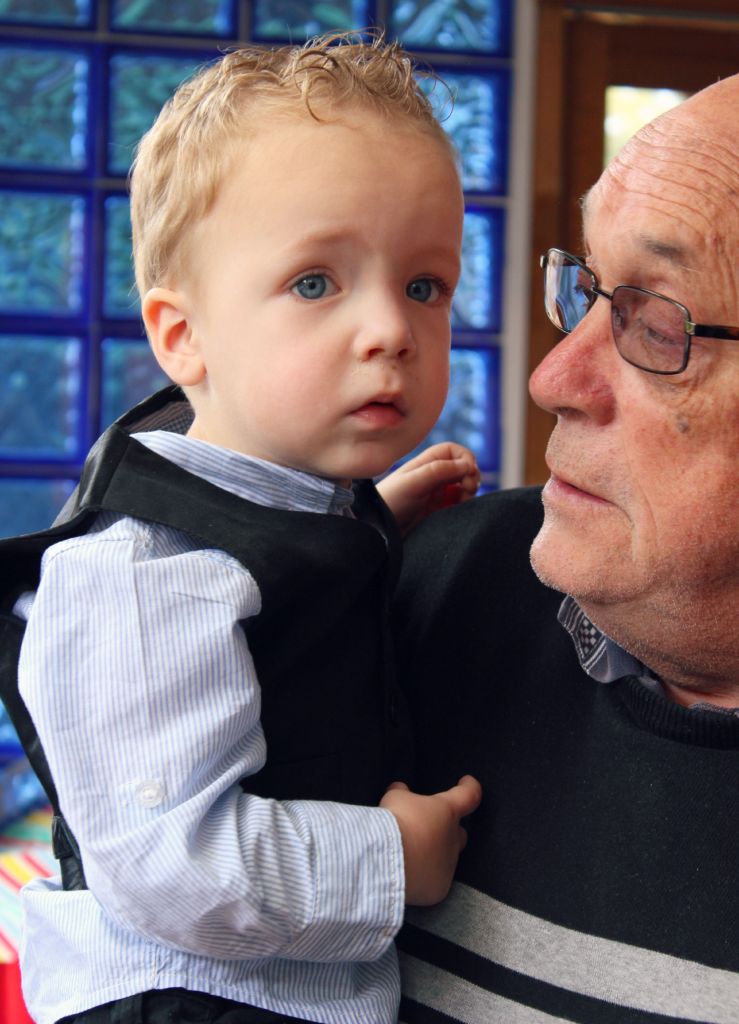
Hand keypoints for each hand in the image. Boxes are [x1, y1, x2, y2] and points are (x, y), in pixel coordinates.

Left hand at [377, 443, 480, 534]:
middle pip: (462, 468)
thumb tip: (468, 464)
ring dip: (470, 490)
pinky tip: (460, 510)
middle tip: (469, 489)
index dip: (466, 458)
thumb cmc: (390, 502)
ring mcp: (437, 494)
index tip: (470, 471)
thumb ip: (438, 470)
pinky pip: (459, 504)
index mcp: (425, 463)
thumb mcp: (412, 483)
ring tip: (464, 500)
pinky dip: (465, 505)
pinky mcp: (439, 511)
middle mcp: (433, 476)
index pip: (454, 451)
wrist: (379, 530)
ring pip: (464, 486)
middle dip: (471, 475)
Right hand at [380, 775, 481, 905]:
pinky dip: (424, 875)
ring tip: (410, 854)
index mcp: (448, 812)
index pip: (469, 795)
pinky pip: (435, 879)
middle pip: (460, 833)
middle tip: (430, 829)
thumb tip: (401, 789)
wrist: (386, 860)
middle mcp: (453, 839)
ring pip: (446, 859)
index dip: (470, 787)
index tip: (468, 783)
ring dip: (433, 854)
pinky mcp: (439, 888)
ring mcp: (449, 866)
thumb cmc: (394, 822)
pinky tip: (408, 874)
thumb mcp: (395, 798)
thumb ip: (402, 793)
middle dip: (448, 830)